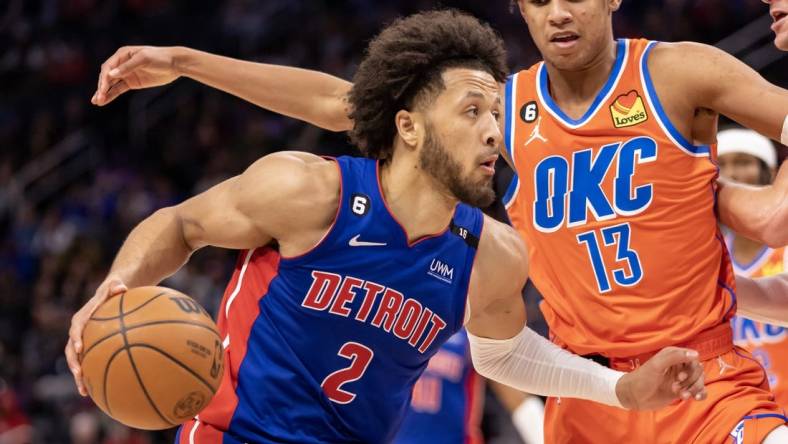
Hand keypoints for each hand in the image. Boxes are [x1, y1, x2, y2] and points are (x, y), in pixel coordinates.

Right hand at [65, 277, 127, 395]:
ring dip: (78, 376)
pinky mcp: (88, 348)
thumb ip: (116, 286)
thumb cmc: (115, 290)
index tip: (80, 348)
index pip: (76, 328)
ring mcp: (82, 341)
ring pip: (76, 360)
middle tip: (79, 374)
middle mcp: (78, 331)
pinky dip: (89, 376)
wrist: (110, 294)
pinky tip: (95, 392)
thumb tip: (121, 287)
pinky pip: (87, 363)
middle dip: (74, 362)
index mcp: (83, 317)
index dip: (76, 338)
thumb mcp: (116, 285)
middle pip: (71, 348)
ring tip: (83, 390)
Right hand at [91, 46, 181, 105]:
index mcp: (122, 54)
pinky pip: (119, 89)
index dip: (104, 78)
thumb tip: (111, 75)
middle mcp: (122, 64)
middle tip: (98, 99)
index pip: (108, 67)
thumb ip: (128, 67)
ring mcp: (127, 74)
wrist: (175, 64)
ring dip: (103, 92)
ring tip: (96, 102)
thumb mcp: (144, 59)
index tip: (102, 89)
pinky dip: (111, 95)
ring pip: (111, 84)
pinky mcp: (132, 83)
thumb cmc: (159, 57)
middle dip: (101, 87)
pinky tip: (104, 101)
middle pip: (107, 76)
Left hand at [615, 347, 706, 409]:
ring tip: (682, 395)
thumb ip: (675, 357)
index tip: (680, 376)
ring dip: (694, 388)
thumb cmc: (643, 378)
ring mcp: (682, 379)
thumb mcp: (657, 365)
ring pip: (699, 381)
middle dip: (691, 380)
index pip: (693, 358)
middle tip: (675, 386)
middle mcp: (679, 365)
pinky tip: (695, 398)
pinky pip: (699, 390)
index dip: (691, 368)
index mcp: (673, 355)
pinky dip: (700, 394)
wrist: (634, 396)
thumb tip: (696, 354)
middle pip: (698, 370)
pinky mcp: (683, 390)